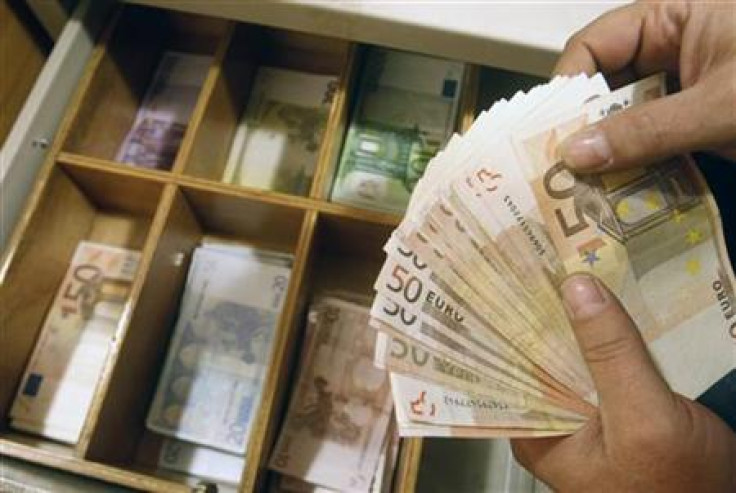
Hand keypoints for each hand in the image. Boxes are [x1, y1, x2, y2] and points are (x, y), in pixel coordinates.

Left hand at [511, 274, 735, 491]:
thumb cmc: (678, 489)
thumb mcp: (645, 419)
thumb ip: (612, 355)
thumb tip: (576, 287)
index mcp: (537, 431)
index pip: (507, 362)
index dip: (508, 315)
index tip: (510, 268)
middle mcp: (549, 421)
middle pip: (538, 353)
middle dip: (543, 308)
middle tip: (539, 253)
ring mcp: (581, 414)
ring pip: (570, 353)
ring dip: (574, 317)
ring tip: (565, 264)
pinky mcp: (612, 406)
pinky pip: (600, 361)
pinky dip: (604, 334)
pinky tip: (604, 300)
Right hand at [554, 0, 735, 171]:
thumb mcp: (718, 106)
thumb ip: (649, 129)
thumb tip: (579, 152)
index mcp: (673, 18)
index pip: (594, 45)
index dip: (567, 87)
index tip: (549, 131)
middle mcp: (673, 49)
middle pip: (604, 86)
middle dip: (584, 127)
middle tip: (563, 167)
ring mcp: (686, 86)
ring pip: (625, 119)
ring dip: (610, 153)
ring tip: (588, 186)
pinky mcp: (697, 121)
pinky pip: (651, 141)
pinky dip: (637, 165)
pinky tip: (623, 189)